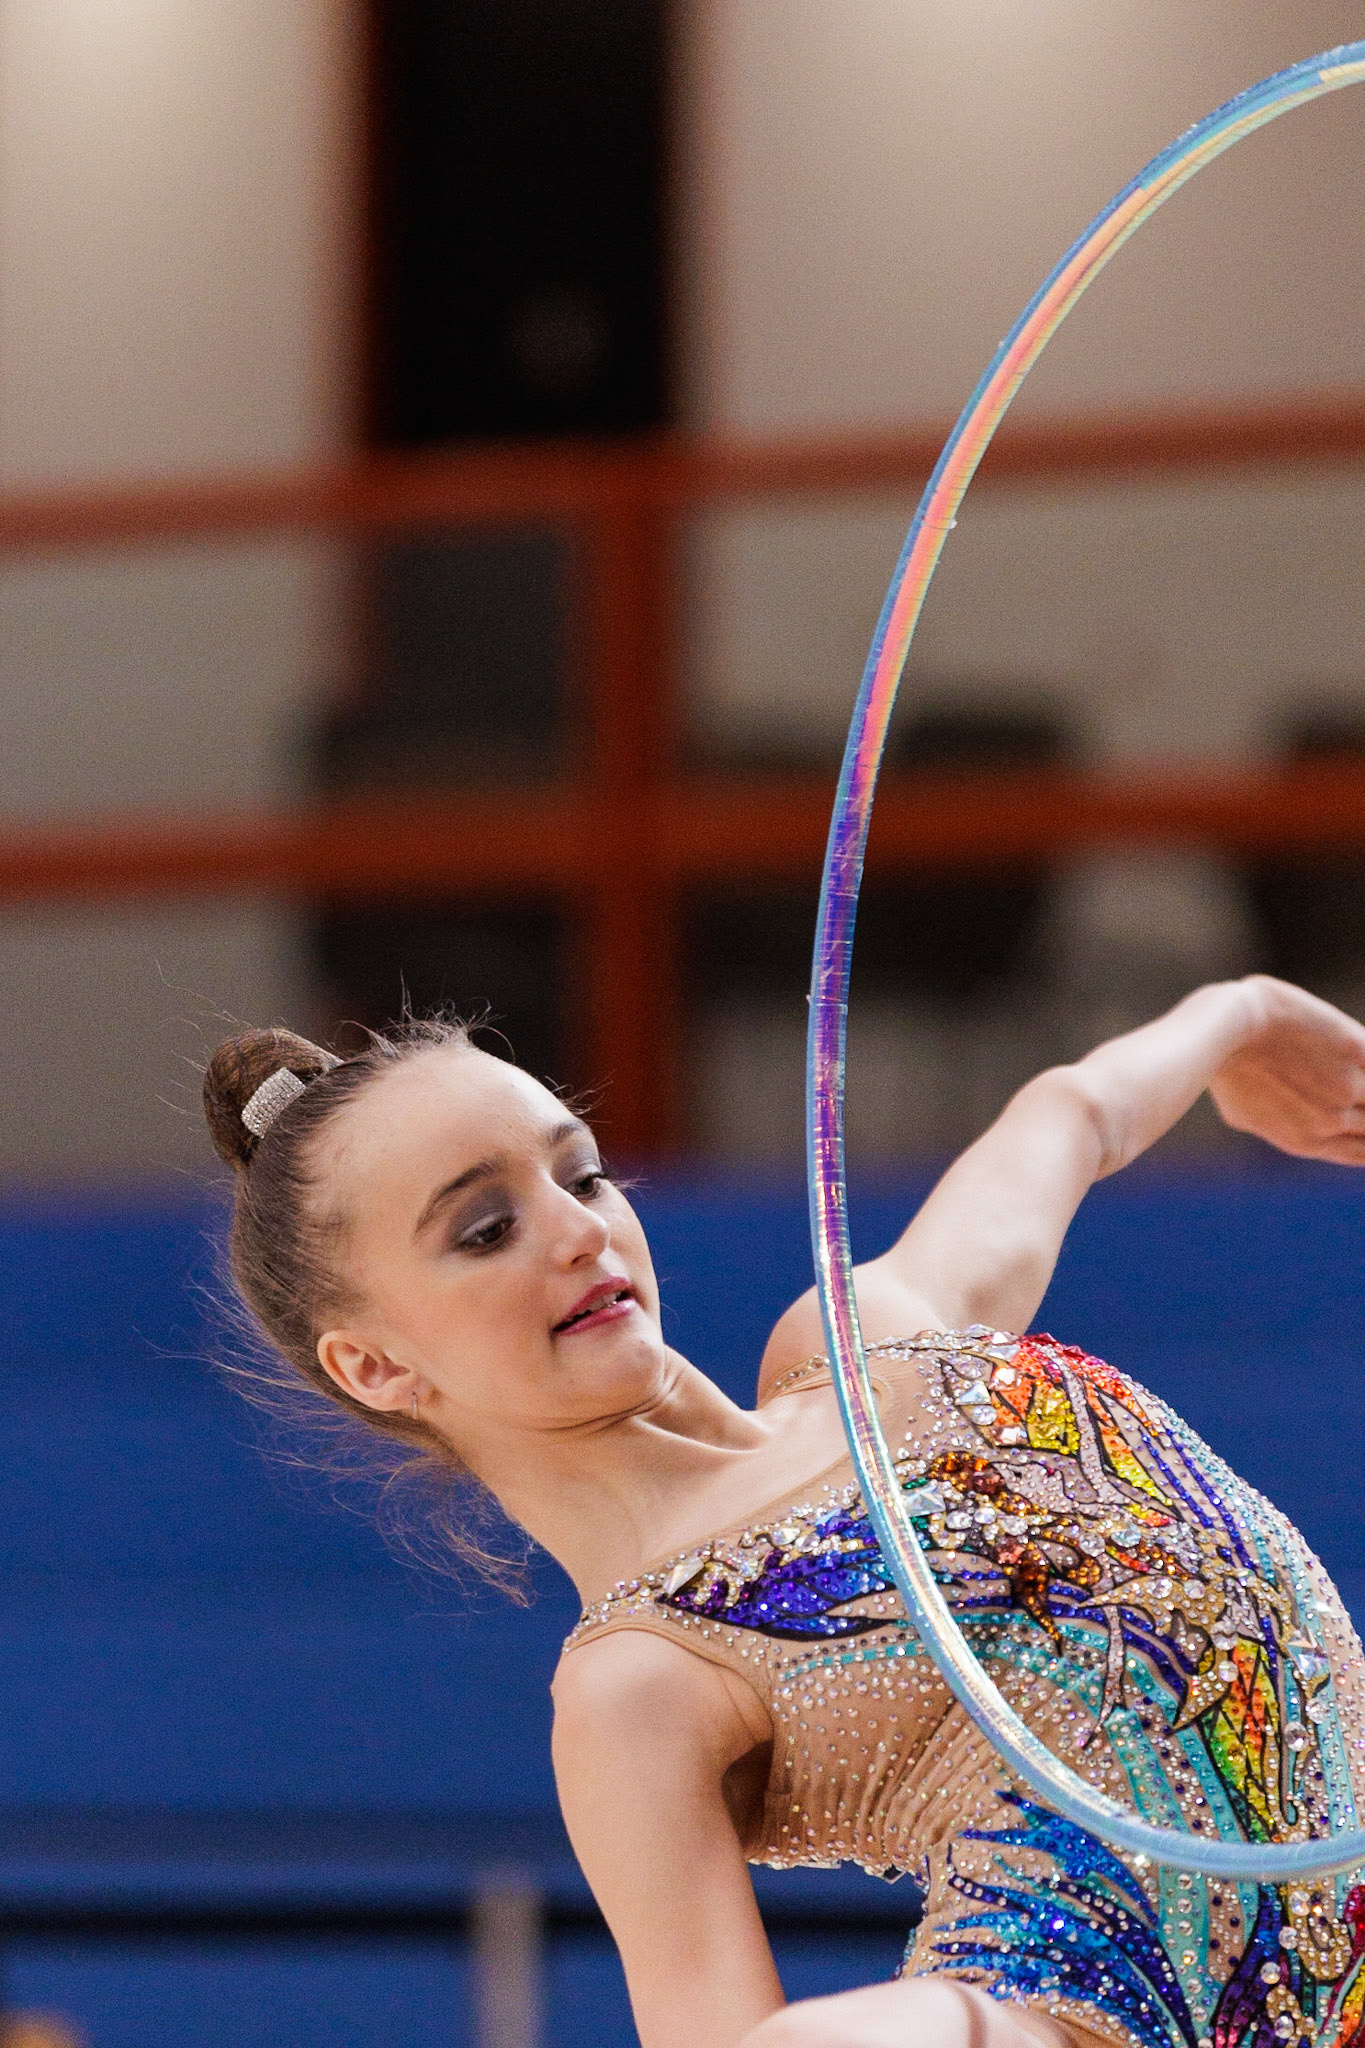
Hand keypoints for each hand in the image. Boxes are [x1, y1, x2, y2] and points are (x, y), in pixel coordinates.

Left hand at [1209, 976, 1364, 1162]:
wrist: (1231, 1025)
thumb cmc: (1228, 1066)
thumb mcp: (1242, 1111)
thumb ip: (1271, 1124)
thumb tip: (1281, 1121)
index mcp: (1307, 1141)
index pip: (1361, 1152)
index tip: (1361, 1115)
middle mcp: (1332, 1121)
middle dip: (1364, 1108)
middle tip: (1349, 1089)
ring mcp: (1347, 1087)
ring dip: (1363, 1081)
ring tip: (1352, 1071)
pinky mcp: (1356, 1050)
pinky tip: (1356, 1052)